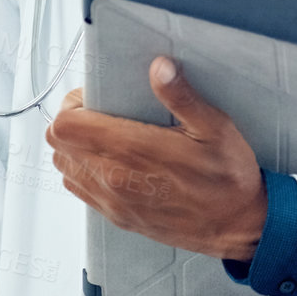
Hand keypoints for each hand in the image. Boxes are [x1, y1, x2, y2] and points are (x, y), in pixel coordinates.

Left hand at [45, 56, 268, 260]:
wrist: (238, 226)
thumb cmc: (230, 180)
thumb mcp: (215, 127)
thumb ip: (182, 96)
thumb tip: (160, 69)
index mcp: (133, 152)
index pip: (66, 125)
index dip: (74, 104)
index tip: (96, 98)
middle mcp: (114, 180)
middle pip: (59, 143)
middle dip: (73, 121)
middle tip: (101, 113)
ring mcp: (113, 201)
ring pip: (64, 167)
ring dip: (76, 148)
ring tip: (106, 137)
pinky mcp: (117, 216)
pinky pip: (79, 190)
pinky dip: (84, 171)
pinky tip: (112, 163)